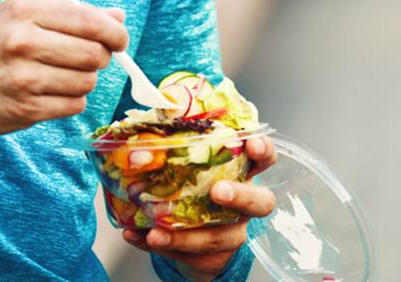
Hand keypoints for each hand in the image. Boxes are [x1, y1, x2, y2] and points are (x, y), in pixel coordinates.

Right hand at [0, 0, 128, 133]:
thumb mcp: (25, 13)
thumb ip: (74, 14)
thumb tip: (119, 17)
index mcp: (26, 10)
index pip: (90, 21)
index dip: (114, 32)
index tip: (119, 38)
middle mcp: (24, 42)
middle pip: (94, 54)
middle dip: (100, 57)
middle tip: (88, 57)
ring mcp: (24, 78)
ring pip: (87, 82)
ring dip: (84, 79)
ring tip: (63, 73)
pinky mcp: (25, 109)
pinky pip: (73, 105)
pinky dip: (71, 99)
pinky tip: (53, 90)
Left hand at [122, 136, 277, 280]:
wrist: (192, 237)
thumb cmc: (193, 190)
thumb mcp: (187, 167)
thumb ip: (170, 153)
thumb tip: (138, 145)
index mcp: (241, 174)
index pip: (264, 159)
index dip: (262, 151)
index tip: (250, 144)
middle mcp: (244, 206)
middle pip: (259, 202)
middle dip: (240, 196)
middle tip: (218, 192)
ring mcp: (231, 233)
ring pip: (216, 237)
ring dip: (183, 235)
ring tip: (155, 233)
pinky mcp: (212, 257)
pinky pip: (187, 254)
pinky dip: (158, 245)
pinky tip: (136, 236)